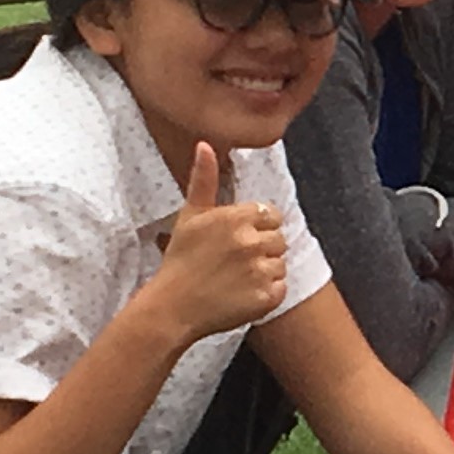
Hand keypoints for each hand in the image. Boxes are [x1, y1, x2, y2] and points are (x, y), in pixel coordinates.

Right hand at [144, 142, 287, 340]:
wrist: (171, 308)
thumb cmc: (180, 261)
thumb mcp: (190, 216)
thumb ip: (203, 180)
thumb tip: (205, 144)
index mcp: (237, 217)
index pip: (271, 214)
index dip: (256, 227)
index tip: (235, 240)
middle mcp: (252, 241)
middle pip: (279, 239)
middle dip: (261, 248)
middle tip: (232, 262)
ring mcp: (261, 270)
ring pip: (281, 263)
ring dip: (264, 271)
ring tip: (235, 278)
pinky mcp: (267, 297)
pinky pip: (281, 288)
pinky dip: (266, 293)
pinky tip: (241, 294)